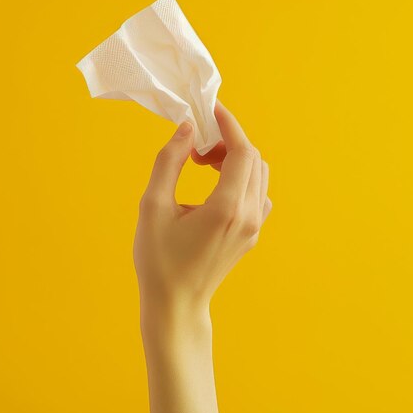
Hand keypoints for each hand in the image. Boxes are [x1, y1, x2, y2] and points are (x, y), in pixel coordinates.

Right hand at [133, 100, 271, 331]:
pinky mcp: (252, 235)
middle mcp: (249, 216)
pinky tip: (215, 186)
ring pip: (258, 175)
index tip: (210, 109)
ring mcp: (255, 227)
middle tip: (196, 145)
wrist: (176, 303)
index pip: (242, 150)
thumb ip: (170, 161)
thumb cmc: (159, 259)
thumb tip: (187, 129)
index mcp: (227, 208)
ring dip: (235, 159)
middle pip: (253, 159)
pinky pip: (257, 194)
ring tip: (202, 164)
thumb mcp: (153, 206)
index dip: (228, 124)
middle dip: (227, 141)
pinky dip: (241, 178)